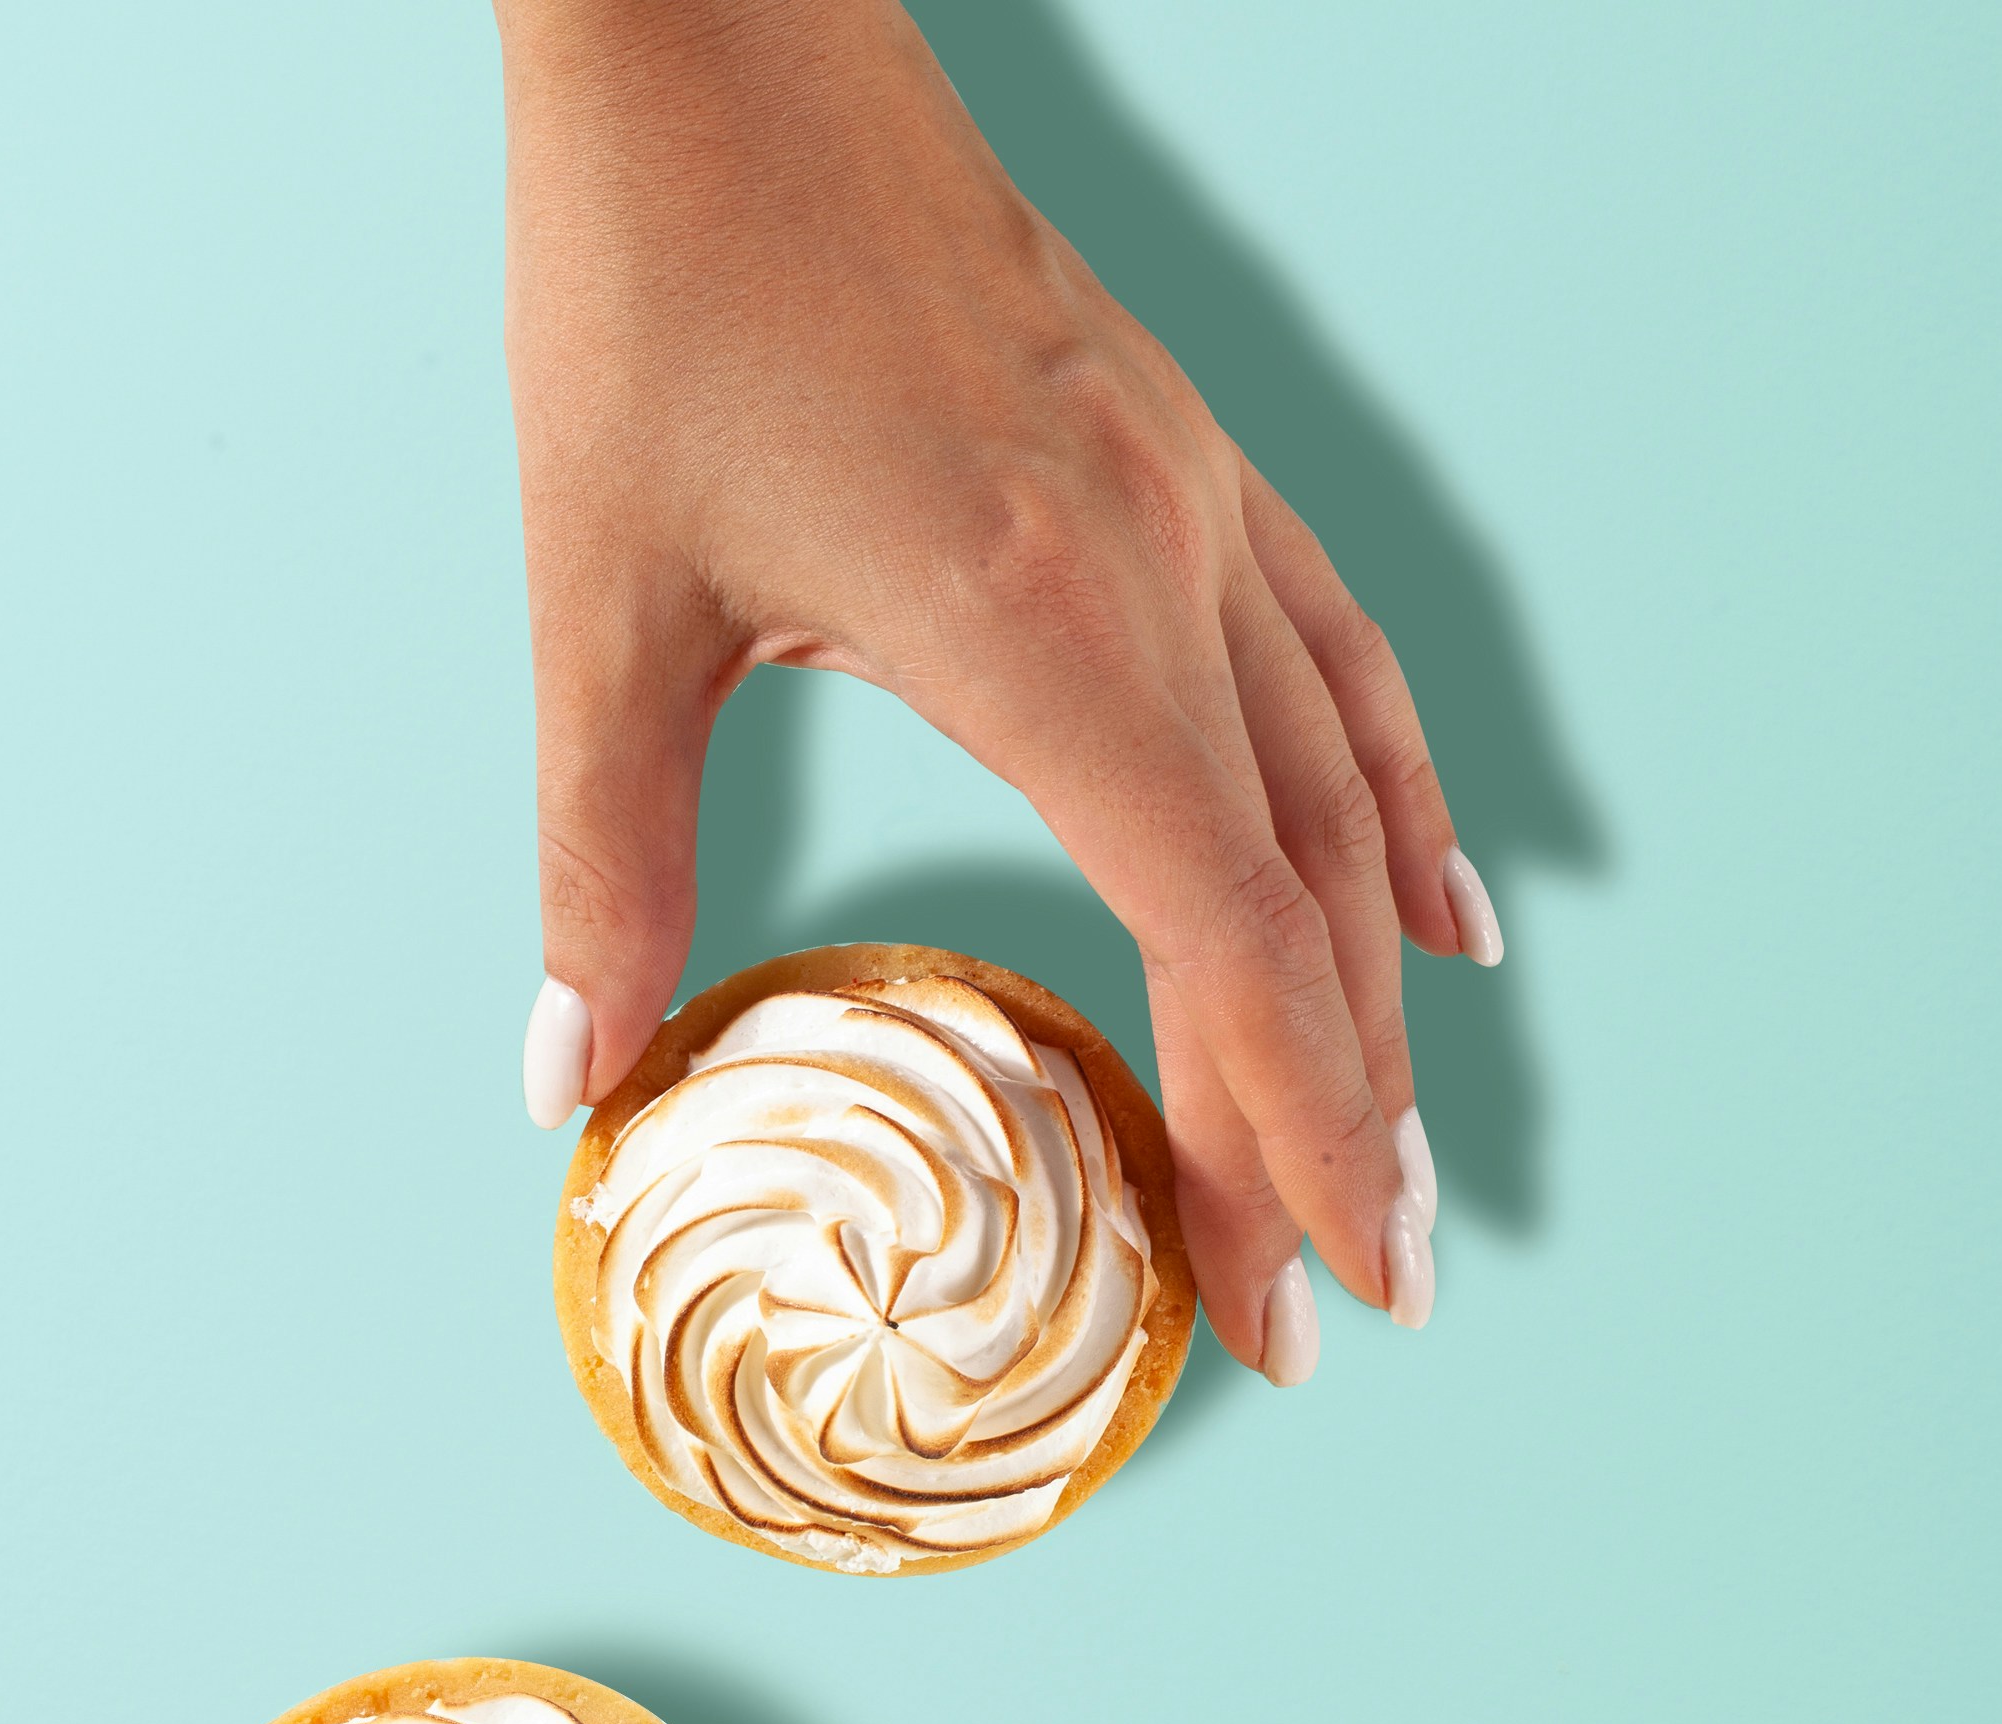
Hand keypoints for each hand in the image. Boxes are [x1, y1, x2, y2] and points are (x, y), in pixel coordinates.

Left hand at [498, 0, 1502, 1378]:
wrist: (716, 39)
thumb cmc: (652, 295)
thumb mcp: (602, 610)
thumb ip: (600, 868)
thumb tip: (569, 1091)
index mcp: (1041, 628)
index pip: (1226, 940)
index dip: (1280, 1136)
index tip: (1307, 1295)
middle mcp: (1159, 571)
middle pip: (1298, 910)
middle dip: (1329, 1129)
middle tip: (1346, 1319)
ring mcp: (1192, 506)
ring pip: (1338, 800)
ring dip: (1374, 1005)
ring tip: (1388, 1173)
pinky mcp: (1180, 462)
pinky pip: (1336, 665)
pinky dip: (1393, 806)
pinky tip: (1432, 912)